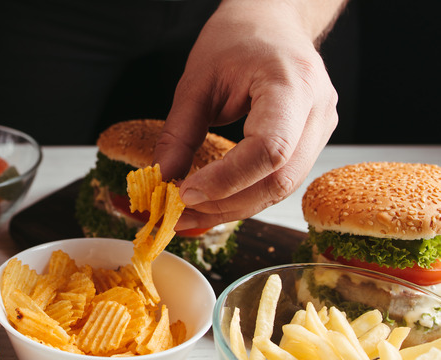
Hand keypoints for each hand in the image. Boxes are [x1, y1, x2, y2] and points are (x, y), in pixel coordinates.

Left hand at [153, 0, 339, 229]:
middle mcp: (317, 109)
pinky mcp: (312, 141)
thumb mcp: (197, 81)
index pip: (268, 149)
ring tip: (191, 215)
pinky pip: (281, 180)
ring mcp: (322, 127)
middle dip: (227, 204)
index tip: (184, 193)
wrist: (272, 20)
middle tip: (181, 215)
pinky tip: (214, 203)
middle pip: (280, 179)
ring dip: (235, 208)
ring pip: (283, 188)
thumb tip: (162, 179)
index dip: (226, 180)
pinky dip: (246, 196)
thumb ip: (180, 133)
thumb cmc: (237, 39)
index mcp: (292, 84)